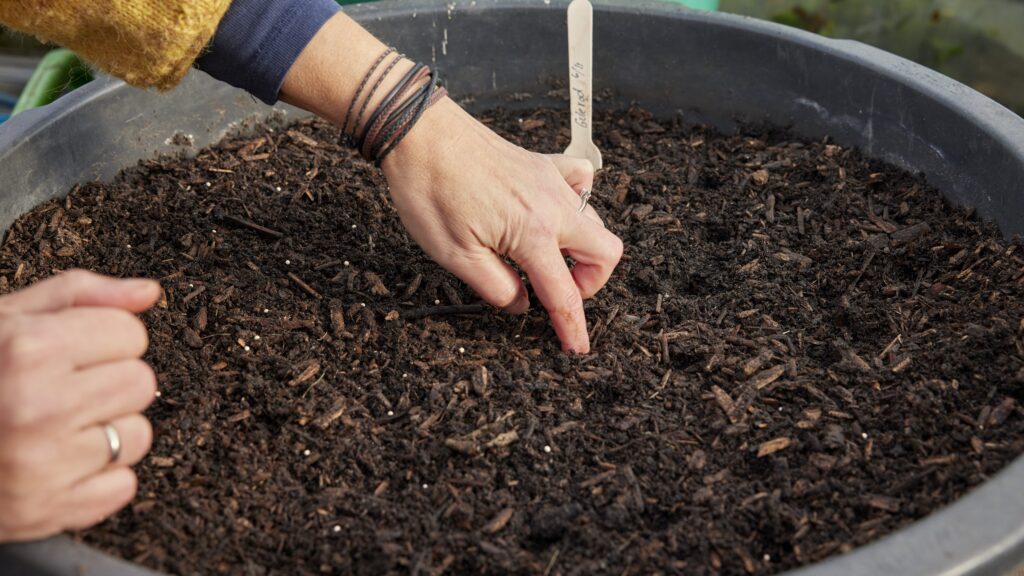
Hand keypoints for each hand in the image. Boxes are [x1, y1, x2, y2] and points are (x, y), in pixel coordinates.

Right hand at [0, 270, 159, 541]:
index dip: (104, 339)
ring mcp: (43, 464)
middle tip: (64, 389)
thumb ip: (80, 296)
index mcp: (28, 350)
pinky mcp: (46, 510)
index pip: (130, 333)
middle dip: (109, 381)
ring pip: (138, 435)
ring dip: (107, 430)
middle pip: (140, 383)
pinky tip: (58, 463)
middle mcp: (38, 406)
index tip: (72, 351)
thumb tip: (148, 292)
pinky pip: (122, 486)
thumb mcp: (3, 320)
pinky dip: (98, 478)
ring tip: (56, 427)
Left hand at [382, 98, 623, 352]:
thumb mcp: (454, 255)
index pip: (565, 294)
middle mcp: (553, 206)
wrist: (420, 133)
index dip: (573, 327)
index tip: (576, 348)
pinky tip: (551, 211)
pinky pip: (581, 180)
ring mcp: (551, 181)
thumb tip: (521, 304)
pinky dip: (578, 199)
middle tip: (557, 292)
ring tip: (546, 258)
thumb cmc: (430, 191)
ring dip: (581, 248)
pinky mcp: (541, 163)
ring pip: (595, 220)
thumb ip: (496, 287)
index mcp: (533, 234)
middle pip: (606, 253)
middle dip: (590, 283)